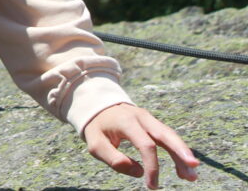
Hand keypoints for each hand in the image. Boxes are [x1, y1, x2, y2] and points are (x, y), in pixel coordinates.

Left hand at [84, 103, 198, 188]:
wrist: (98, 105)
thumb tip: (138, 172)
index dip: (152, 166)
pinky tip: (184, 168)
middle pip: (165, 134)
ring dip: (183, 155)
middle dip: (181, 150)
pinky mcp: (154, 124)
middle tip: (193, 166)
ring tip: (191, 176)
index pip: (146, 145)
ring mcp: (150, 119)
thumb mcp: (95, 142)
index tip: (152, 185)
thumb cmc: (98, 127)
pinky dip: (178, 151)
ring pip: (170, 136)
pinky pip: (168, 138)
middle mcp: (142, 117)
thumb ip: (112, 158)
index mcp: (126, 121)